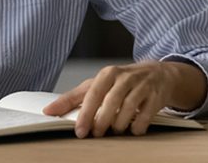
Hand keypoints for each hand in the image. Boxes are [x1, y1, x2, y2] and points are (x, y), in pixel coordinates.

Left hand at [41, 61, 204, 137]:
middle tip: (96, 134)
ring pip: (127, 110)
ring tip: (115, 129)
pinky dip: (137, 127)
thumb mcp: (97, 85)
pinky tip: (133, 128)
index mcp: (107, 74)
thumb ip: (73, 98)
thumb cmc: (121, 82)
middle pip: (110, 103)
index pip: (92, 94)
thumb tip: (49, 110)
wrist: (158, 74)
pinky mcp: (155, 97)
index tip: (79, 131)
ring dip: (119, 125)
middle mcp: (124, 78)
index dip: (85, 114)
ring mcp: (142, 86)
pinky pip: (145, 117)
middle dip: (101, 122)